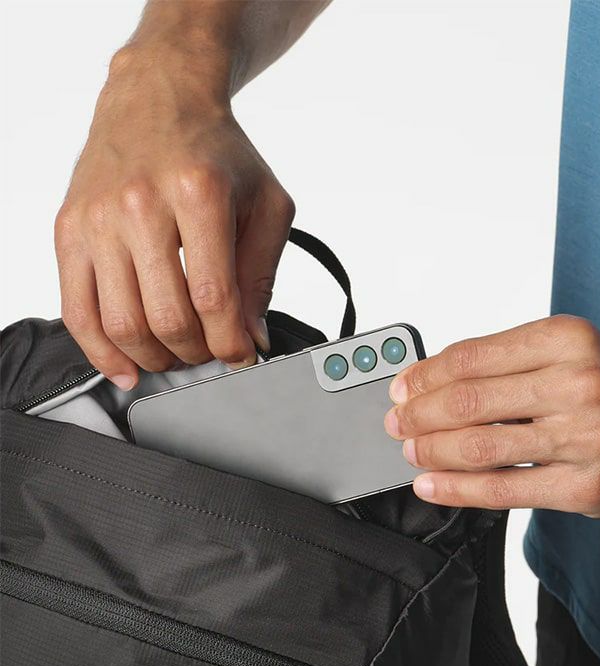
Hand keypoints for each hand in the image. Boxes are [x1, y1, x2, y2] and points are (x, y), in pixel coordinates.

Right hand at [55, 45, 293, 389]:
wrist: (158, 99)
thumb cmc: (217, 154)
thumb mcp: (266, 205)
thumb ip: (263, 274)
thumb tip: (252, 336)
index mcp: (198, 194)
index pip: (214, 297)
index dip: (231, 342)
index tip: (242, 356)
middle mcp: (141, 204)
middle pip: (166, 317)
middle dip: (197, 352)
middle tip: (211, 352)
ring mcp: (98, 219)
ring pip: (121, 323)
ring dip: (156, 357)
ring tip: (178, 354)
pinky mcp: (69, 230)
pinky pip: (76, 310)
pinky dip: (101, 352)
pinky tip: (127, 368)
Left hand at [384, 315, 599, 519]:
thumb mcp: (574, 350)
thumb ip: (510, 360)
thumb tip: (435, 378)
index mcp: (567, 339)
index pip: (472, 357)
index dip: (425, 375)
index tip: (401, 388)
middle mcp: (577, 383)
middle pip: (468, 402)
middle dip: (418, 416)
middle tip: (397, 424)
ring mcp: (583, 438)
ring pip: (479, 447)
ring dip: (431, 452)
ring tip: (410, 453)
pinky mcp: (584, 487)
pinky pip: (503, 490)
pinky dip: (457, 490)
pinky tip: (432, 486)